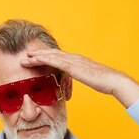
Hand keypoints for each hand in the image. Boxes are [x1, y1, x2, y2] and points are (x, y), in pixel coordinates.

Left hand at [20, 48, 138, 107]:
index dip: (47, 56)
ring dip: (37, 56)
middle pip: (53, 54)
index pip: (59, 57)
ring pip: (51, 56)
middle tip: (26, 54)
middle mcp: (74, 58)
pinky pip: (55, 61)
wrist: (113, 81)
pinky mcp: (73, 66)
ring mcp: (74, 60)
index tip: (36, 57)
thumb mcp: (89, 80)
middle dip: (38, 54)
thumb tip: (77, 84)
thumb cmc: (104, 83)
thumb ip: (82, 80)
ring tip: (25, 57)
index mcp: (77, 61)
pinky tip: (35, 59)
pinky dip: (44, 59)